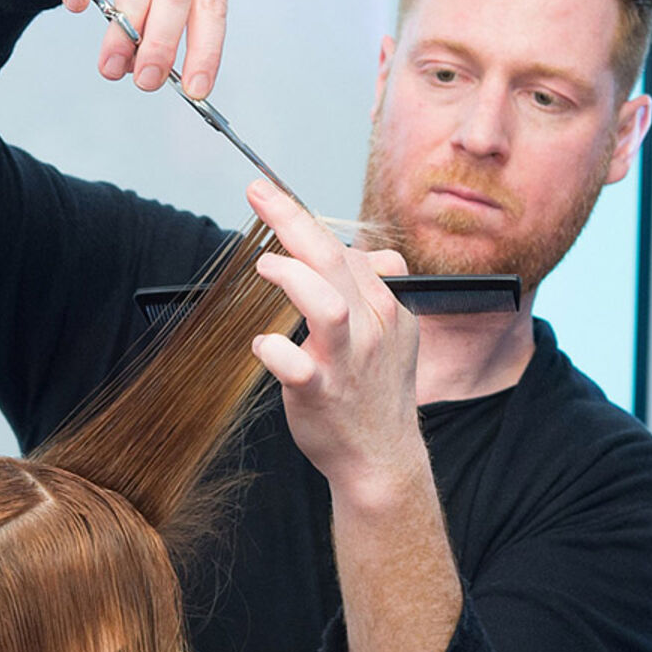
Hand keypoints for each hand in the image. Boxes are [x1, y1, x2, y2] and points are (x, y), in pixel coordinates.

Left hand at [245, 179, 425, 502]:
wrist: (382, 458)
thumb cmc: (377, 392)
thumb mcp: (394, 334)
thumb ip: (374, 290)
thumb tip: (356, 252)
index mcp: (387, 307)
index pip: (347, 249)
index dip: (306, 219)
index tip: (271, 196)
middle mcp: (372, 327)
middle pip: (334, 259)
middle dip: (292, 219)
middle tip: (257, 194)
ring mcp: (348, 360)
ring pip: (325, 304)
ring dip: (292, 278)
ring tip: (265, 266)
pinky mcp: (322, 393)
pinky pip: (296, 365)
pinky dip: (275, 349)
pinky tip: (263, 345)